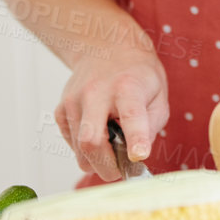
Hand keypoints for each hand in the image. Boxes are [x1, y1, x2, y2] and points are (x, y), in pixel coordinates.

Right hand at [55, 42, 168, 182]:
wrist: (107, 47)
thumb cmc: (137, 75)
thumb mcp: (158, 95)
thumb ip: (151, 126)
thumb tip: (135, 157)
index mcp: (128, 87)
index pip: (131, 116)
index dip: (136, 139)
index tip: (139, 156)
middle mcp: (96, 92)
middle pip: (92, 141)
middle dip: (106, 167)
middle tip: (119, 172)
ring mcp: (73, 101)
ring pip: (79, 149)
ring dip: (97, 160)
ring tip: (112, 146)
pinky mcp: (61, 109)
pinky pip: (71, 144)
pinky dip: (85, 149)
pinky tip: (97, 132)